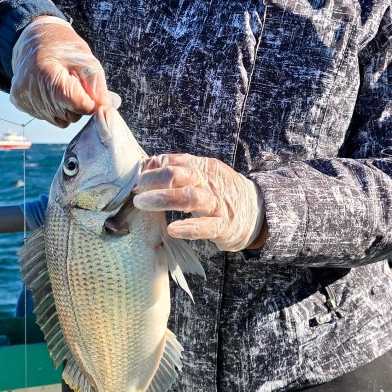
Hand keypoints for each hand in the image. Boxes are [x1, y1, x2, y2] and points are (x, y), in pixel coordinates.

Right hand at [10, 17, 109, 126]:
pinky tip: (50, 89)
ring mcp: (23, 96)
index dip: (89, 103)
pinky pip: (46, 117)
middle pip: (68, 115)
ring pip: (58, 119)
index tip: (92, 95)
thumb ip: (97, 85)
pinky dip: (53, 107)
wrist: (35, 39)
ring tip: (62, 86)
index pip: (76, 104)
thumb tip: (105, 108)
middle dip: (77, 104)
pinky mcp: (19, 101)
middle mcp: (30, 88)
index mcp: (47, 73)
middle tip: (75, 84)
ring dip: (66, 108)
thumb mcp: (86, 60)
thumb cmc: (64, 48)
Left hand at [132, 154, 265, 251]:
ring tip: (141, 203)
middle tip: (134, 189)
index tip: (134, 177)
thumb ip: (176, 170)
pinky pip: (207, 226)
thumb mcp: (202, 175)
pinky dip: (189, 227)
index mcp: (202, 167)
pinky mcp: (224, 225)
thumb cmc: (220, 193)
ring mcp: (217, 204)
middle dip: (153, 180)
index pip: (174, 161)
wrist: (257, 211)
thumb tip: (145, 164)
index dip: (152, 168)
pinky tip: (173, 229)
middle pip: (179, 174)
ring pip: (191, 197)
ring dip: (164, 199)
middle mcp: (208, 182)